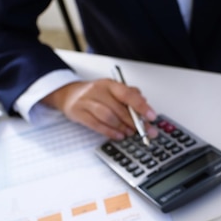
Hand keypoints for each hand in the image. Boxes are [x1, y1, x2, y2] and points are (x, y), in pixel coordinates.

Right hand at [41, 78, 156, 139]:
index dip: (141, 106)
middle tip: (146, 131)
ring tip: (131, 133)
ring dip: (122, 127)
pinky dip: (109, 132)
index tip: (151, 116)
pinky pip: (96, 125)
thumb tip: (145, 103)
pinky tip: (119, 136)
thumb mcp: (113, 89)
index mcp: (110, 84)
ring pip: (108, 117)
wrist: (69, 94)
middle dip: (135, 122)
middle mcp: (98, 91)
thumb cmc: (96, 93)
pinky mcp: (78, 113)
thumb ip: (130, 95)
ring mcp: (86, 102)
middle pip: (119, 108)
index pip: (128, 94)